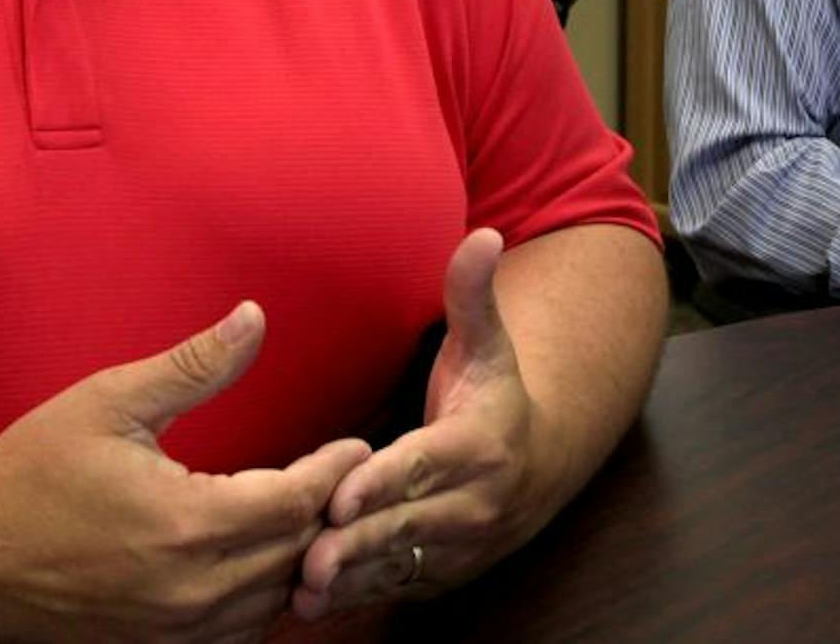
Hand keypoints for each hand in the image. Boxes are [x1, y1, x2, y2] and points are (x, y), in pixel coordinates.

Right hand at [0, 301, 369, 643]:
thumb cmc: (30, 472)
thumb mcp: (111, 402)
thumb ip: (194, 365)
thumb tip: (253, 317)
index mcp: (187, 526)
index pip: (296, 503)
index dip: (335, 473)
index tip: (356, 447)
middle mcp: (190, 591)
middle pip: (296, 554)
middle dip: (328, 512)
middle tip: (350, 476)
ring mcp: (174, 632)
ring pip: (274, 602)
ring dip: (300, 558)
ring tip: (317, 516)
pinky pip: (238, 632)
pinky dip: (263, 597)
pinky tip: (265, 562)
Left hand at [292, 229, 551, 620]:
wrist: (538, 462)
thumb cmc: (494, 393)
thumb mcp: (487, 342)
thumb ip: (471, 293)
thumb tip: (484, 233)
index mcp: (479, 446)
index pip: (426, 464)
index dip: (386, 481)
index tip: (344, 491)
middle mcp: (473, 504)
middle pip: (406, 524)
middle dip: (357, 542)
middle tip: (306, 555)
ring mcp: (456, 545)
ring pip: (397, 564)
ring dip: (350, 580)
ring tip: (301, 590)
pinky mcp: (437, 572)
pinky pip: (393, 587)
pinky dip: (354, 596)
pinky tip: (308, 605)